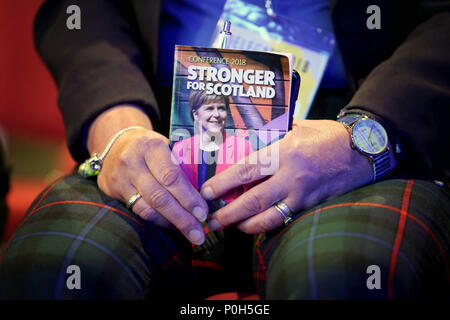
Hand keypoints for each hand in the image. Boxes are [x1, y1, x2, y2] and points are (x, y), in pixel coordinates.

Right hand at [88, 106, 208, 244]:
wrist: (115, 142)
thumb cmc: (151, 147)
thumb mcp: (166, 145)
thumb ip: (184, 163)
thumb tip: (210, 190)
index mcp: (151, 146)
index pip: (171, 176)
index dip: (188, 197)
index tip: (203, 212)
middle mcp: (132, 162)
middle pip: (160, 197)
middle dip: (182, 218)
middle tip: (199, 233)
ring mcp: (121, 178)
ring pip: (148, 209)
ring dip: (172, 224)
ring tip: (191, 233)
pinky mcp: (113, 191)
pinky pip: (139, 212)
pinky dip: (159, 221)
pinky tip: (173, 226)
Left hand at [200, 119, 373, 233]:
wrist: (365, 149)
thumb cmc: (329, 135)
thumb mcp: (298, 126)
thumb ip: (273, 135)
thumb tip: (249, 140)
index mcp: (285, 151)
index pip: (247, 170)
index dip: (224, 183)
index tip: (207, 192)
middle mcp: (292, 176)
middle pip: (253, 201)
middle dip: (228, 214)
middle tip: (210, 221)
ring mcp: (303, 194)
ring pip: (269, 218)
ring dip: (245, 226)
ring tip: (229, 226)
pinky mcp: (312, 205)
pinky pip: (285, 219)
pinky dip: (266, 225)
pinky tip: (254, 225)